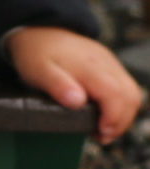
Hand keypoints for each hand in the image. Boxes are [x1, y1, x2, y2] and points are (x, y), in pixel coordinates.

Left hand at [6, 26, 142, 144]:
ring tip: (104, 130)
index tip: (101, 132)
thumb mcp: (38, 71)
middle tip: (102, 137)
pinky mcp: (110, 66)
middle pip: (129, 95)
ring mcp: (110, 64)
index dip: (114, 117)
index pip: (115, 94)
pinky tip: (105, 116)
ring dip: (123, 115)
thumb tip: (77, 102)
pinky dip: (121, 105)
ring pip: (132, 92)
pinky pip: (126, 87)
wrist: (40, 30)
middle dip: (120, 121)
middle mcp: (105, 64)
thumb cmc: (36, 53)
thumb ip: (58, 85)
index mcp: (89, 66)